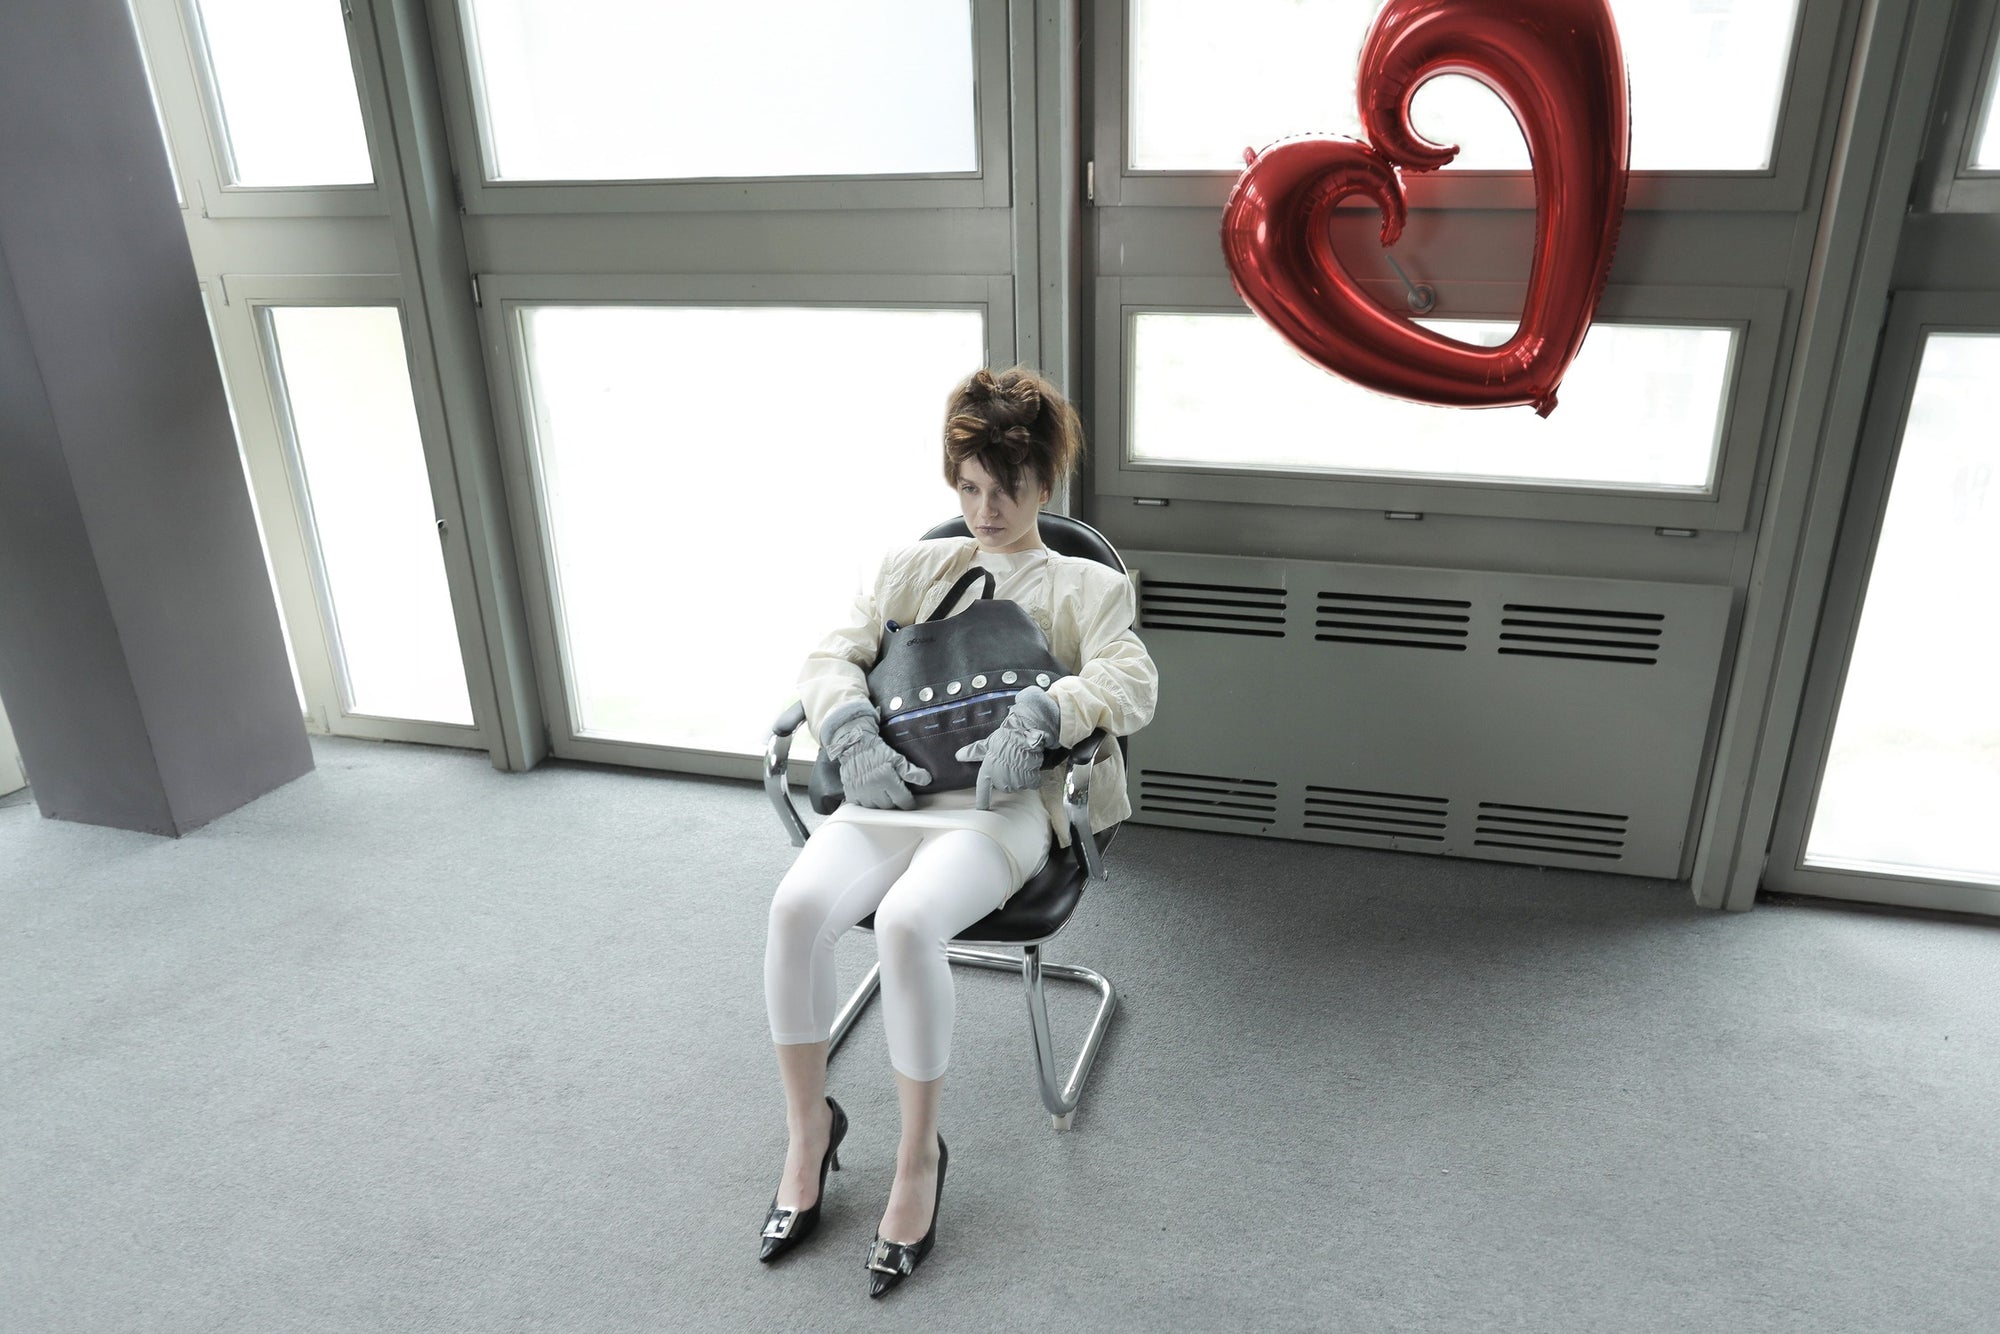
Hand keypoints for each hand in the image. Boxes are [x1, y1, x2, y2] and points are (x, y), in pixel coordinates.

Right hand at [820, 701, 930, 809]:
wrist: (854, 745)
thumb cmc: (875, 750)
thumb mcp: (897, 758)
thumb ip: (911, 771)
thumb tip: (926, 780)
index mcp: (886, 779)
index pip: (902, 800)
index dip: (908, 802)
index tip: (910, 802)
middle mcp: (873, 788)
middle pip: (889, 806)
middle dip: (894, 801)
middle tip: (895, 793)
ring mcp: (860, 792)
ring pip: (876, 807)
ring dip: (881, 803)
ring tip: (882, 792)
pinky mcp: (851, 793)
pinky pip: (862, 805)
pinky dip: (867, 802)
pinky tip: (870, 793)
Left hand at [955, 685, 1060, 810]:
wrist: (1025, 735)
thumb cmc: (1005, 738)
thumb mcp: (988, 744)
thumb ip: (974, 752)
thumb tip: (959, 755)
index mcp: (988, 772)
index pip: (983, 790)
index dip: (982, 800)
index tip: (981, 808)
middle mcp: (1000, 780)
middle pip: (1003, 785)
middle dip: (1007, 775)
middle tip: (1010, 761)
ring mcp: (1015, 782)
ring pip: (1018, 783)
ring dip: (1020, 775)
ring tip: (1021, 760)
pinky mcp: (1029, 780)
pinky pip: (1031, 783)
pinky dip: (1032, 777)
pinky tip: (1030, 765)